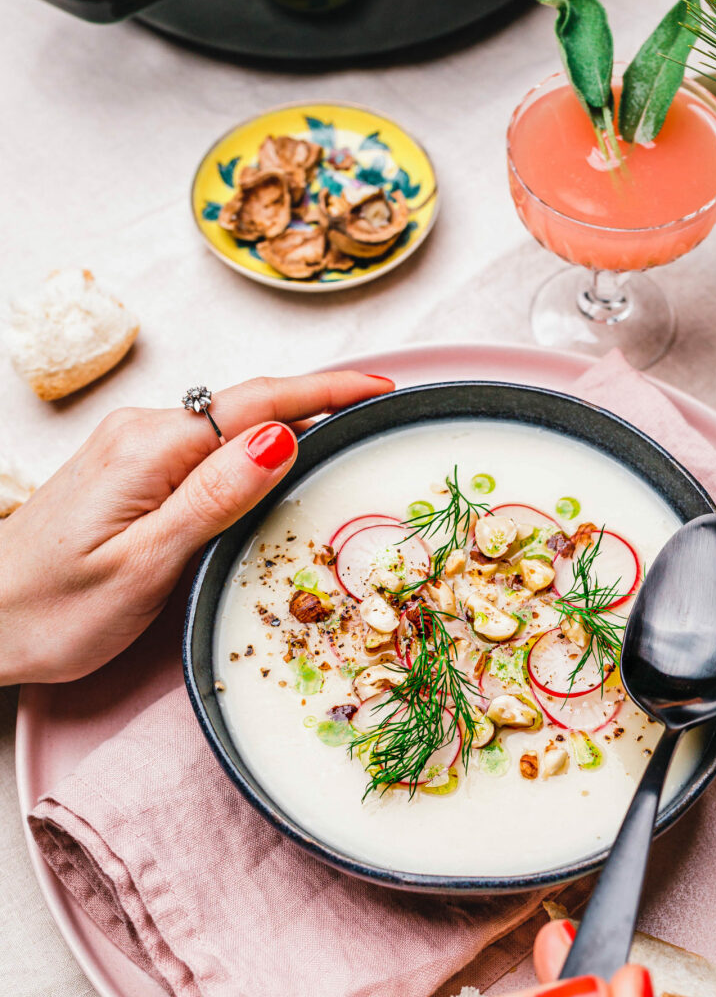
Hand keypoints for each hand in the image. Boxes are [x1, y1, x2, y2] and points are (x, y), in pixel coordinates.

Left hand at [0, 371, 392, 685]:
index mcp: (151, 448)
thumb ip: (214, 497)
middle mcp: (141, 433)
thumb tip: (280, 436)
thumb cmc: (52, 610)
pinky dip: (250, 450)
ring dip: (287, 426)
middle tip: (379, 415)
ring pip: (228, 426)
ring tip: (343, 439)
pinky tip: (275, 467)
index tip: (382, 387)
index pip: (258, 403)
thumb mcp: (144, 564)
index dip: (327, 389)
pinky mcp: (128, 470)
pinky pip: (204, 447)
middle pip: (248, 405)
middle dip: (318, 402)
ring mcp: (132, 448)